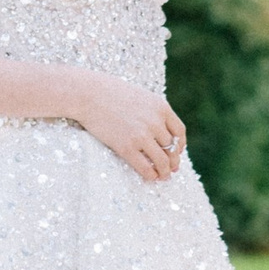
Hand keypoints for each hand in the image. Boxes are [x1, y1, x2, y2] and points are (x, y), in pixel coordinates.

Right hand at [69, 71, 188, 183]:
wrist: (88, 94)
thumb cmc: (110, 93)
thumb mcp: (140, 96)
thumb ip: (152, 111)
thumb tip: (160, 130)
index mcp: (160, 107)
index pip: (179, 131)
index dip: (179, 144)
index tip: (176, 151)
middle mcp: (155, 122)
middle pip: (171, 147)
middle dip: (173, 160)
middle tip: (171, 168)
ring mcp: (141, 135)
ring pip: (162, 160)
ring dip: (165, 171)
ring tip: (163, 176)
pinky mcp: (126, 147)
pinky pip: (145, 167)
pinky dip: (151, 175)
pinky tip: (151, 177)